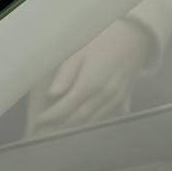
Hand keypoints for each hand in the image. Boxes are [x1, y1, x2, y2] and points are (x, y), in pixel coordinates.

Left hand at [34, 19, 152, 131]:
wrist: (134, 38)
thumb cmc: (102, 41)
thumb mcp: (79, 52)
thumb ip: (66, 74)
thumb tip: (52, 94)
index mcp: (92, 83)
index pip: (67, 106)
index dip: (51, 116)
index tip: (37, 122)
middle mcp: (106, 96)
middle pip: (79, 118)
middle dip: (60, 126)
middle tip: (42, 132)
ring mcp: (117, 100)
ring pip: (92, 121)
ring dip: (74, 128)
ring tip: (56, 132)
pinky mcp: (124, 101)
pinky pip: (105, 117)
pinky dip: (90, 123)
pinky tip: (78, 125)